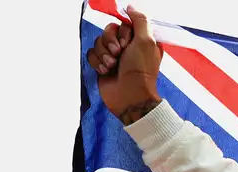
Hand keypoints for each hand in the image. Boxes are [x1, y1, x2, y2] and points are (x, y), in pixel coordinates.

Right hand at [86, 5, 163, 124]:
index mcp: (140, 41)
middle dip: (110, 43)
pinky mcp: (103, 66)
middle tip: (118, 54)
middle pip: (108, 31)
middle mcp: (127, 47)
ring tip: (112, 66)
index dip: (121, 33)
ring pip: (98, 42)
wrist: (129, 95)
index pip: (122, 24)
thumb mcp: (146, 41)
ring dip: (104, 54)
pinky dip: (97, 62)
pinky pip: (91, 54)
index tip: (126, 44)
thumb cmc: (140, 71)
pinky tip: (105, 71)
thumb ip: (140, 21)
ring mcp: (114, 57)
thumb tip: (131, 7)